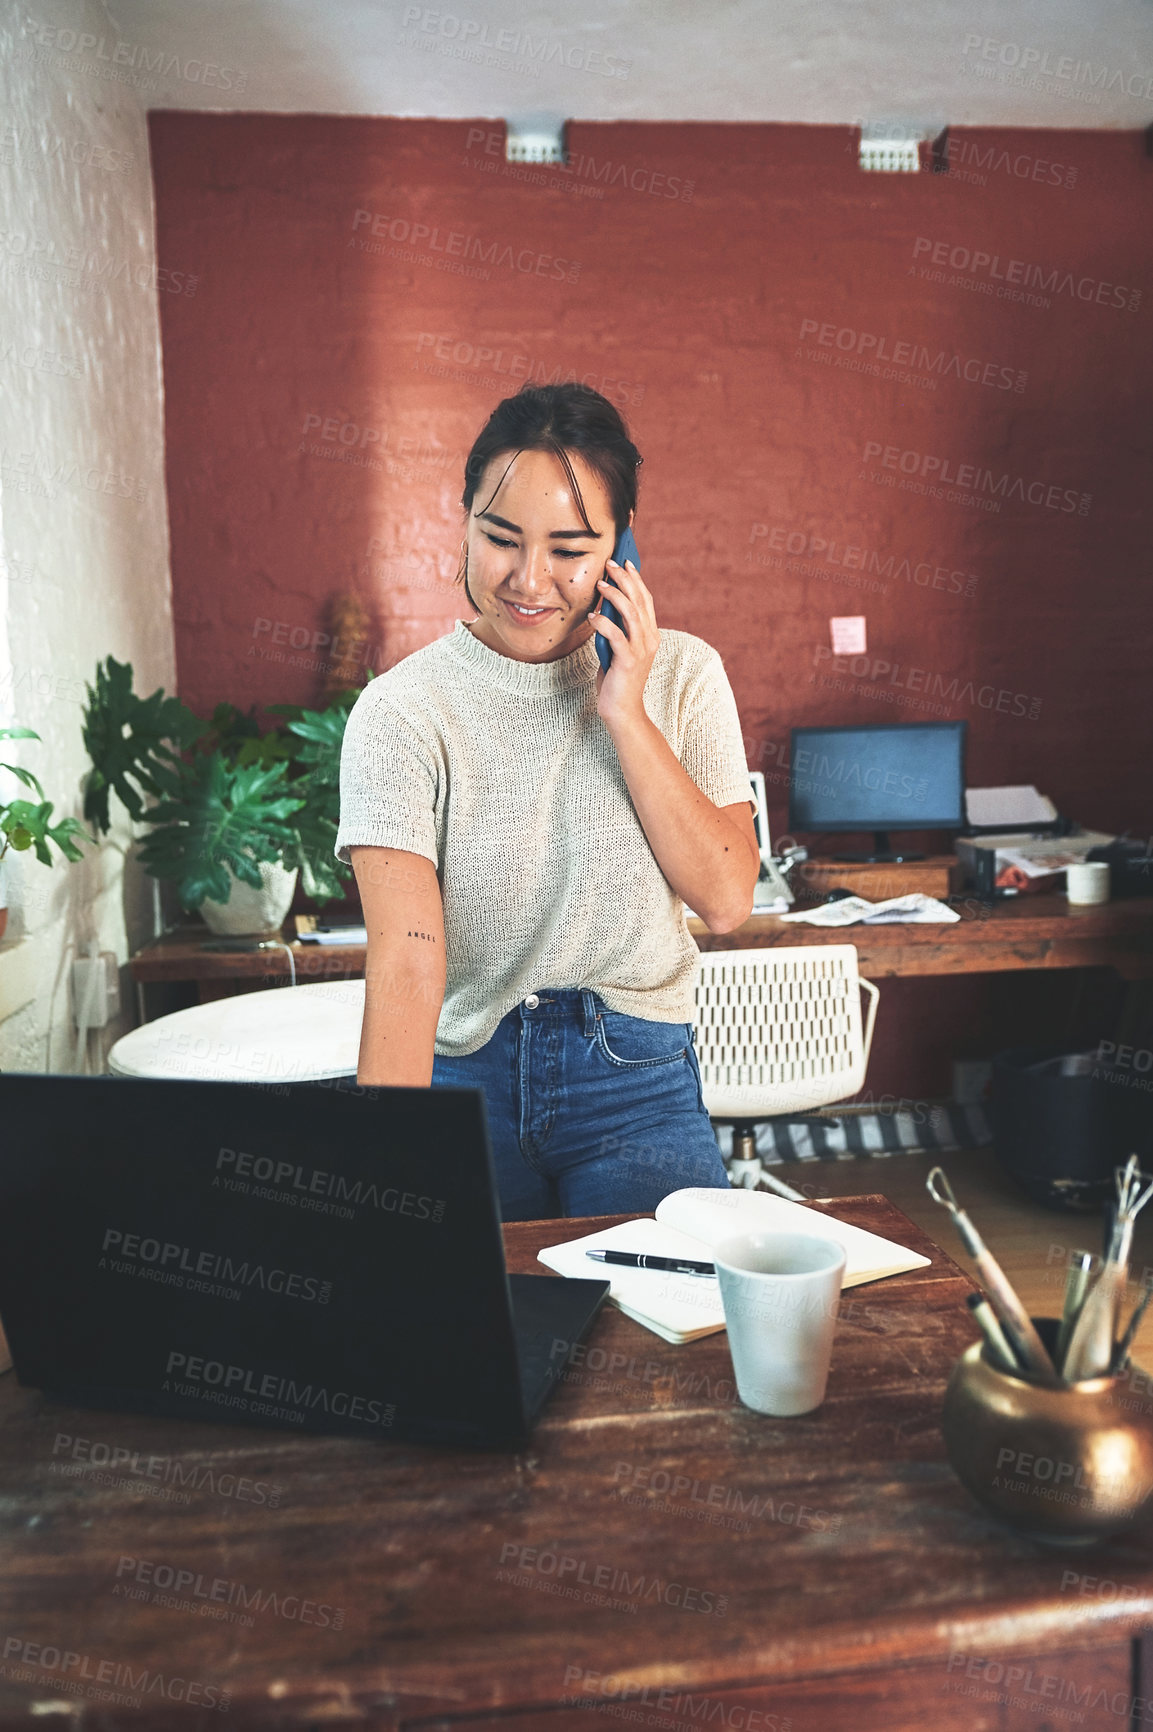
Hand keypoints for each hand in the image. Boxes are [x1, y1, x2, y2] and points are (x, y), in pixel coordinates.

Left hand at [590, 559, 658, 729]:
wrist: (622, 710)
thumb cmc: (617, 679)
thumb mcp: (618, 648)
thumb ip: (617, 629)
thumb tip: (603, 608)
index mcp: (650, 634)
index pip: (645, 600)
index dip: (635, 579)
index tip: (625, 562)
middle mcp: (650, 638)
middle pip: (639, 600)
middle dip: (624, 579)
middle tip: (609, 563)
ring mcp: (641, 649)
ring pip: (630, 613)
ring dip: (614, 595)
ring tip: (600, 584)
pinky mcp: (628, 661)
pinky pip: (616, 635)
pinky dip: (603, 623)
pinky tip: (592, 617)